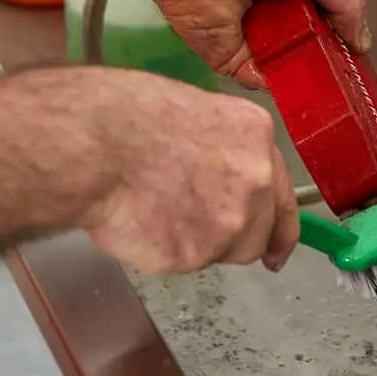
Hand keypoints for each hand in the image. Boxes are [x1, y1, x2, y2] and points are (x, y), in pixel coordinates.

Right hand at [51, 67, 298, 273]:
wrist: (93, 143)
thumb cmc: (127, 116)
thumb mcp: (195, 113)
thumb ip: (225, 152)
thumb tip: (220, 178)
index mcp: (256, 138)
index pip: (283, 197)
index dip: (279, 231)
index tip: (276, 252)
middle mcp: (255, 182)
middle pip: (256, 235)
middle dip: (229, 238)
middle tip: (191, 225)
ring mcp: (229, 222)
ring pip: (220, 254)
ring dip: (195, 244)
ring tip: (157, 211)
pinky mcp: (195, 254)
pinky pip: (182, 263)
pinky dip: (162, 251)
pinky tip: (141, 221)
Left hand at [105, 0, 369, 87]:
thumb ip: (348, 1)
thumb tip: (360, 38)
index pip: (333, 21)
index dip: (347, 38)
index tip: (359, 55)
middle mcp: (278, 11)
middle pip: (315, 50)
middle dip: (330, 60)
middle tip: (342, 67)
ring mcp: (255, 37)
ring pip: (292, 69)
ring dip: (306, 72)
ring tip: (318, 67)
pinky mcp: (231, 58)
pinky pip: (262, 80)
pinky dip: (276, 81)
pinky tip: (289, 73)